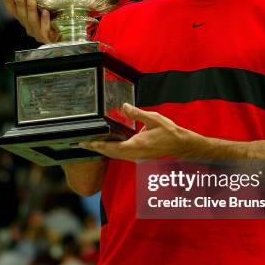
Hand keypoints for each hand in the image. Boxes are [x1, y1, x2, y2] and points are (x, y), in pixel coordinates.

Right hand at [2, 0, 59, 43]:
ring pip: (32, 21)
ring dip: (30, 10)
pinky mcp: (47, 39)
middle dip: (20, 4)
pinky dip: (44, 21)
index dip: (9, 1)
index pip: (14, 11)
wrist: (63, 40)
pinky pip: (44, 29)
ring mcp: (38, 34)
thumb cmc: (54, 25)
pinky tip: (45, 12)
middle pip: (22, 15)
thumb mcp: (43, 12)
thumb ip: (36, 3)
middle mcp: (29, 28)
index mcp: (26, 21)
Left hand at [79, 103, 202, 161]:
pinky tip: (109, 145)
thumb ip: (137, 113)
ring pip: (115, 156)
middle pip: (110, 154)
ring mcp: (137, 158)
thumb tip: (124, 106)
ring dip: (103, 151)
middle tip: (82, 143)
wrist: (182, 146)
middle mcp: (135, 154)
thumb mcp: (153, 119)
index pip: (111, 147)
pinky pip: (122, 156)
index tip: (84, 143)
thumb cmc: (170, 132)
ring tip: (92, 144)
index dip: (96, 146)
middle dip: (96, 149)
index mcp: (137, 145)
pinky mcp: (139, 158)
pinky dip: (112, 151)